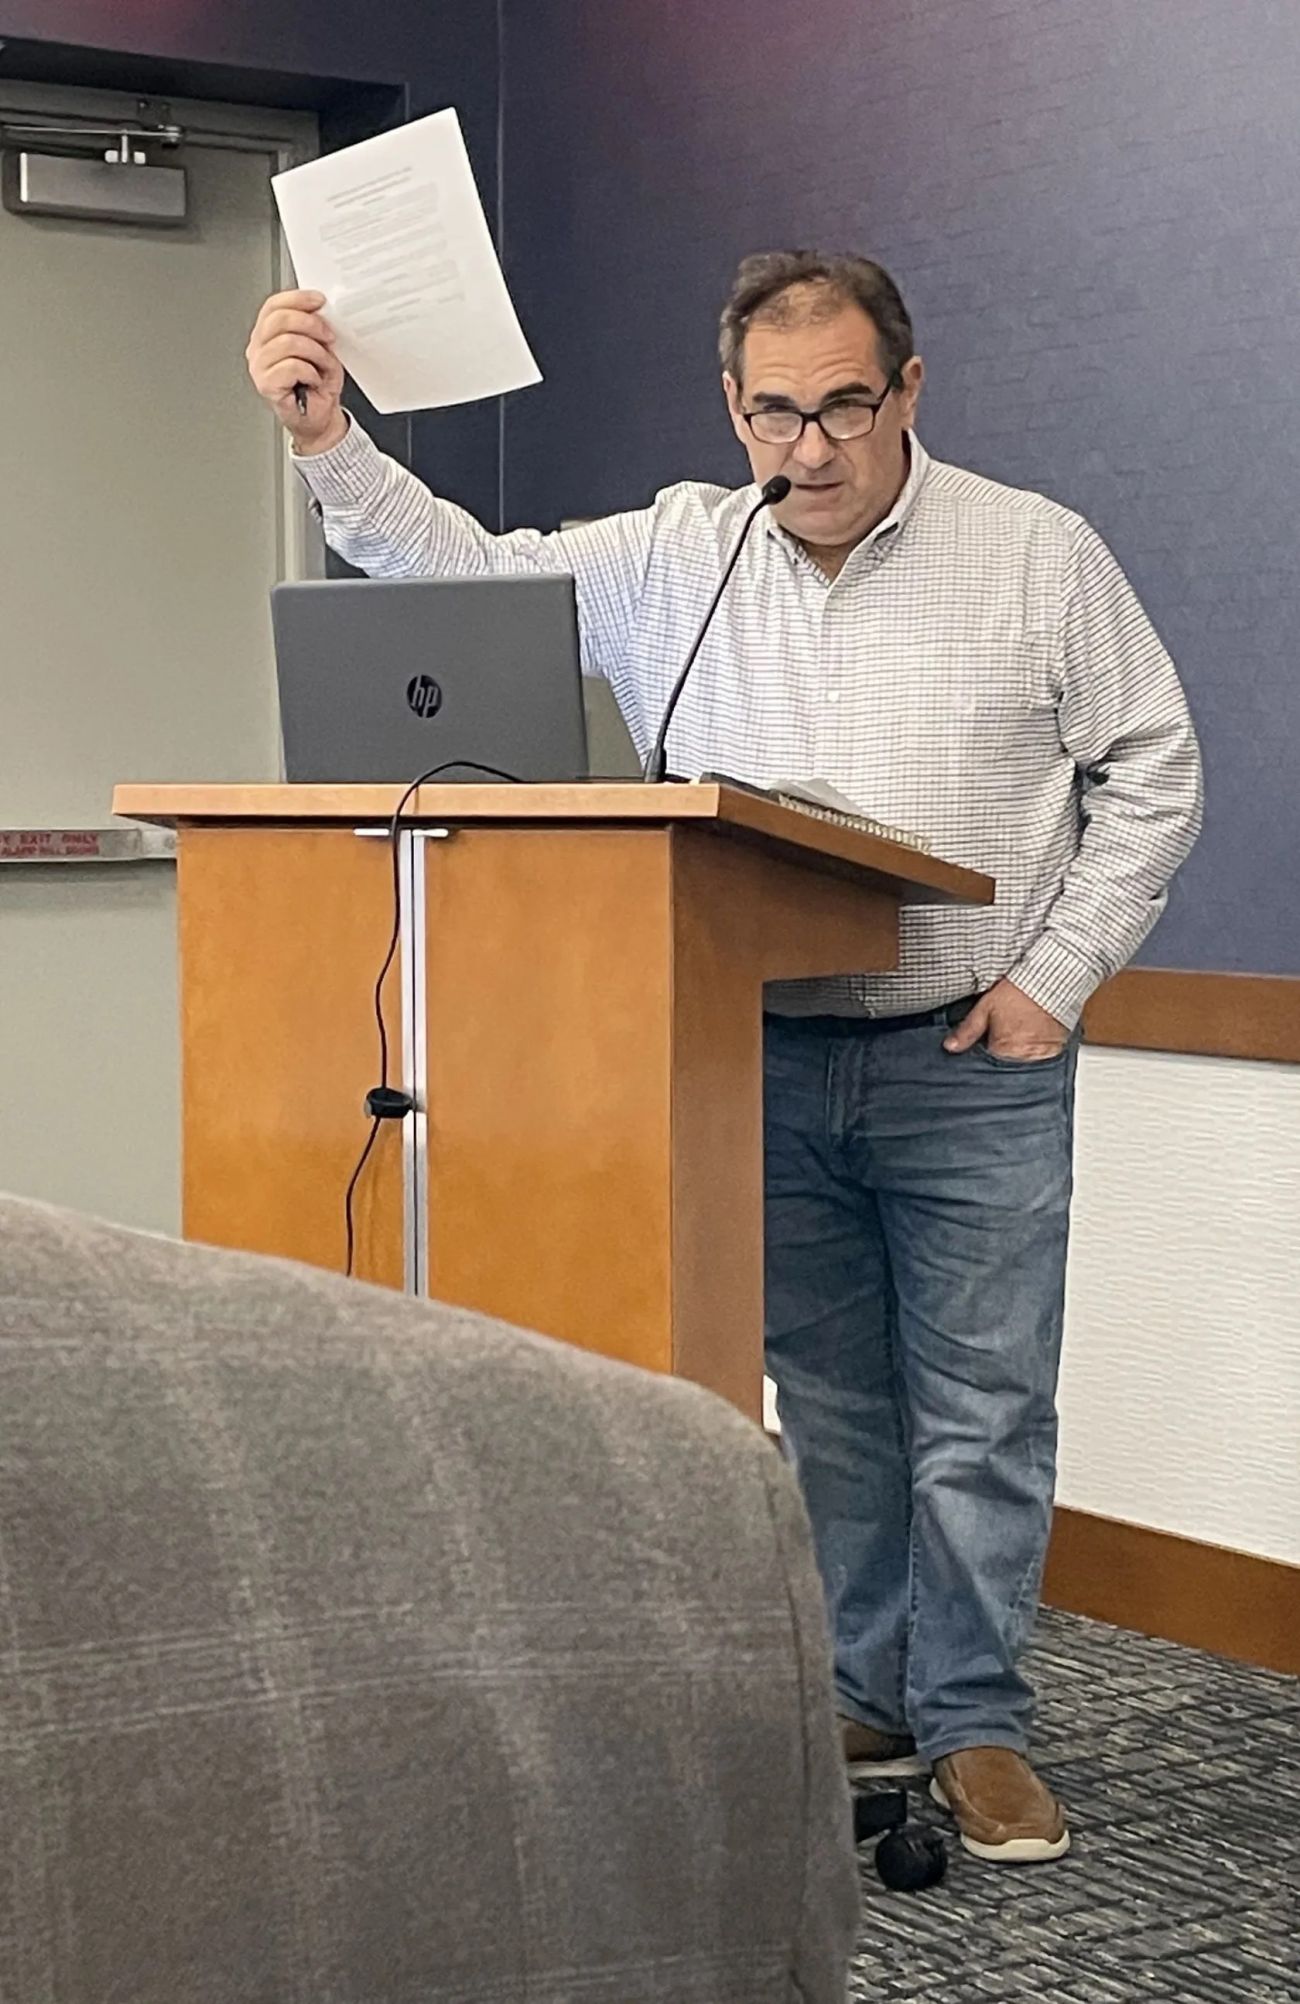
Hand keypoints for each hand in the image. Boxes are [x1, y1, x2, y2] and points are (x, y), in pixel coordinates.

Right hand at [245, 289, 346, 452]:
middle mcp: (258, 348)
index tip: (319, 301)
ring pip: (288, 342)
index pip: (274, 305)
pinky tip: (314, 379)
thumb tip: (320, 310)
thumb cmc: (318, 385)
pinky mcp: (265, 384)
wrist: (320, 418)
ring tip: (323, 365)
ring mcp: (259, 366)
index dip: (297, 299)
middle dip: (311, 324)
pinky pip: (291, 366)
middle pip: (279, 319)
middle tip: (328, 337)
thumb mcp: (321, 347)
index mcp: (267, 334)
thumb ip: (314, 327)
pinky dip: (311, 372)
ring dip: (315, 352)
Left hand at [943, 979, 1068, 1061]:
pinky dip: (1037, 1047)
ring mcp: (1039, 1054)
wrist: (1051, 981)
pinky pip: (1041, 1055)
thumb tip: (949, 1047)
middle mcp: (1021, 1056)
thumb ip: (967, 1030)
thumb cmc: (1018, 991)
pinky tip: (1034, 1032)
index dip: (986, 1045)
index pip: (986, 1059)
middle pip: (1005, 1059)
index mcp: (1001, 1049)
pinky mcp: (1055, 1050)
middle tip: (1007, 1026)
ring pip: (1022, 1058)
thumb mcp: (986, 1007)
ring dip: (1020, 1048)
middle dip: (1002, 1047)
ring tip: (1021, 1027)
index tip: (989, 1034)